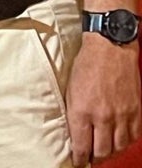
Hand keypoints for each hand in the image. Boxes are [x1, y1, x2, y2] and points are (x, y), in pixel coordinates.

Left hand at [66, 34, 141, 165]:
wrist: (111, 49)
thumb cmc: (86, 66)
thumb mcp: (70, 90)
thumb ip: (74, 114)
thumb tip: (75, 133)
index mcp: (82, 111)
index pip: (81, 146)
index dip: (79, 159)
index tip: (77, 162)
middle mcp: (103, 117)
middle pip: (102, 151)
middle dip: (95, 159)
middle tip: (91, 159)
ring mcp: (122, 115)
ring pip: (119, 147)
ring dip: (111, 152)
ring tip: (104, 152)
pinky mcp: (136, 111)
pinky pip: (133, 136)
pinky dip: (126, 142)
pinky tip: (119, 141)